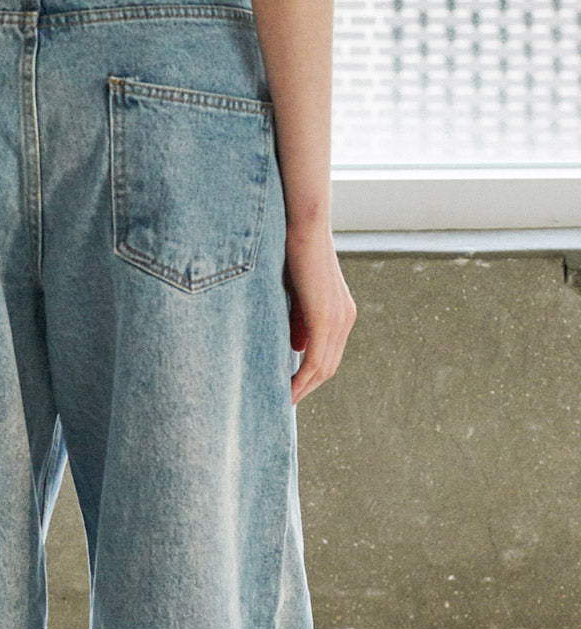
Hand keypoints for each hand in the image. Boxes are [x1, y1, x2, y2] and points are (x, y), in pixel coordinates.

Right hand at [283, 222, 356, 405]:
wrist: (304, 226)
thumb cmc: (294, 252)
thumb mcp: (297, 294)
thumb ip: (299, 321)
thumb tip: (296, 347)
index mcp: (342, 313)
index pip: (329, 355)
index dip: (311, 376)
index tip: (292, 388)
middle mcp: (345, 319)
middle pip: (329, 367)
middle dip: (307, 388)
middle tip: (285, 402)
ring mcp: (339, 319)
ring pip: (323, 368)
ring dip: (302, 388)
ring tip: (283, 402)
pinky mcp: (326, 318)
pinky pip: (314, 360)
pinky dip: (300, 379)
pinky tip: (286, 389)